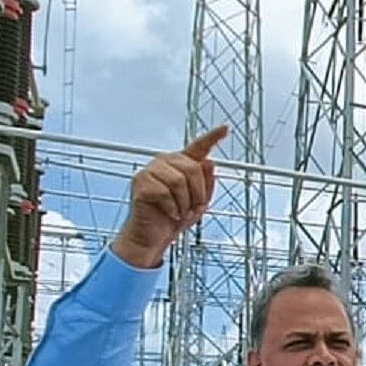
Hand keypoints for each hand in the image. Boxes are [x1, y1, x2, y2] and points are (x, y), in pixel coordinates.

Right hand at [110, 126, 225, 268]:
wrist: (154, 237)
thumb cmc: (174, 219)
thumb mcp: (199, 202)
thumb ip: (206, 183)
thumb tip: (210, 162)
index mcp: (180, 164)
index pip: (198, 147)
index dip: (212, 137)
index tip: (225, 128)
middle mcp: (164, 162)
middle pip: (192, 168)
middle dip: (198, 193)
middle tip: (193, 208)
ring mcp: (150, 171)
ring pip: (179, 180)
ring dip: (184, 202)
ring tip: (180, 211)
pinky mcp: (140, 183)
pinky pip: (165, 192)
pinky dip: (172, 208)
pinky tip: (169, 213)